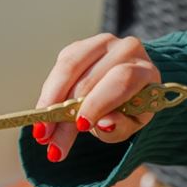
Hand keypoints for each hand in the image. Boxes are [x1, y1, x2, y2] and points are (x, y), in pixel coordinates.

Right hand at [32, 33, 159, 162]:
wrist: (126, 90)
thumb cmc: (129, 110)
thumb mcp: (130, 125)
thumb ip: (120, 126)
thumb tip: (104, 123)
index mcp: (145, 71)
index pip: (121, 81)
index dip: (98, 102)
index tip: (80, 126)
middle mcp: (126, 50)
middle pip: (89, 80)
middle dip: (66, 113)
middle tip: (49, 141)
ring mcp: (101, 44)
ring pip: (69, 68)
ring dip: (50, 101)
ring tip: (41, 131)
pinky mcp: (79, 47)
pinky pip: (59, 67)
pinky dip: (48, 93)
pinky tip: (43, 113)